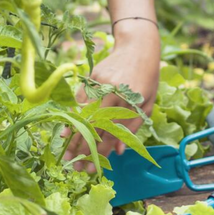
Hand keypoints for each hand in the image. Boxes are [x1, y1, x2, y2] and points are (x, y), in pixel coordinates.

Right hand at [63, 22, 160, 172]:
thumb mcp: (147, 104)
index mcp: (130, 100)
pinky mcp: (91, 78)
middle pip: (94, 126)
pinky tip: (66, 133)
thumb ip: (132, 127)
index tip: (93, 167)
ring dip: (74, 138)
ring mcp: (99, 83)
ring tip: (67, 155)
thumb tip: (117, 152)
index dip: (101, 151)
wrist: (138, 46)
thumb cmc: (147, 78)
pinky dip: (72, 118)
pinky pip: (79, 102)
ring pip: (83, 115)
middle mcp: (112, 92)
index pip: (111, 132)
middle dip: (84, 149)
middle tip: (76, 168)